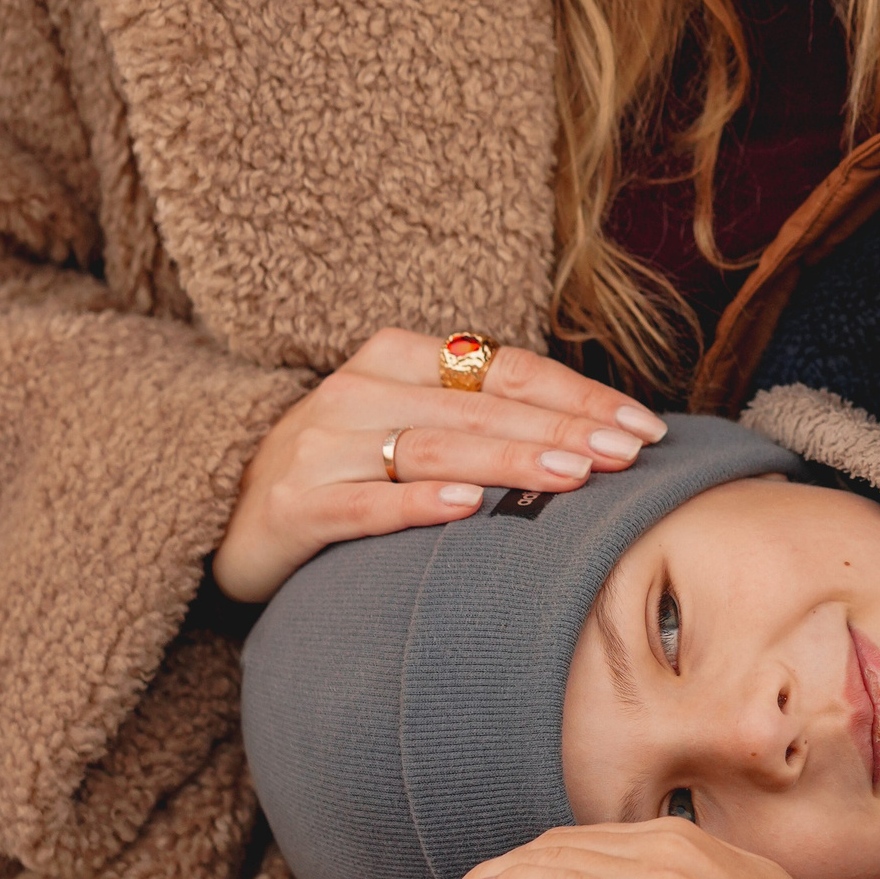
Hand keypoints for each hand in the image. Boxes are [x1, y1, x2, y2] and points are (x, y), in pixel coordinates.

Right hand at [213, 328, 666, 601]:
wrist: (236, 519)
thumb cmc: (349, 474)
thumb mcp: (412, 429)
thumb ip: (485, 421)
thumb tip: (599, 440)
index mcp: (396, 360)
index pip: (504, 370)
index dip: (578, 396)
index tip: (644, 427)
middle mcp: (358, 392)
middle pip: (479, 409)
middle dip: (563, 430)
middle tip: (628, 455)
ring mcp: (321, 447)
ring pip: (432, 448)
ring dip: (509, 461)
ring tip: (574, 474)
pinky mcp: (295, 505)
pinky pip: (366, 505)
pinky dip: (417, 504)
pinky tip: (468, 507)